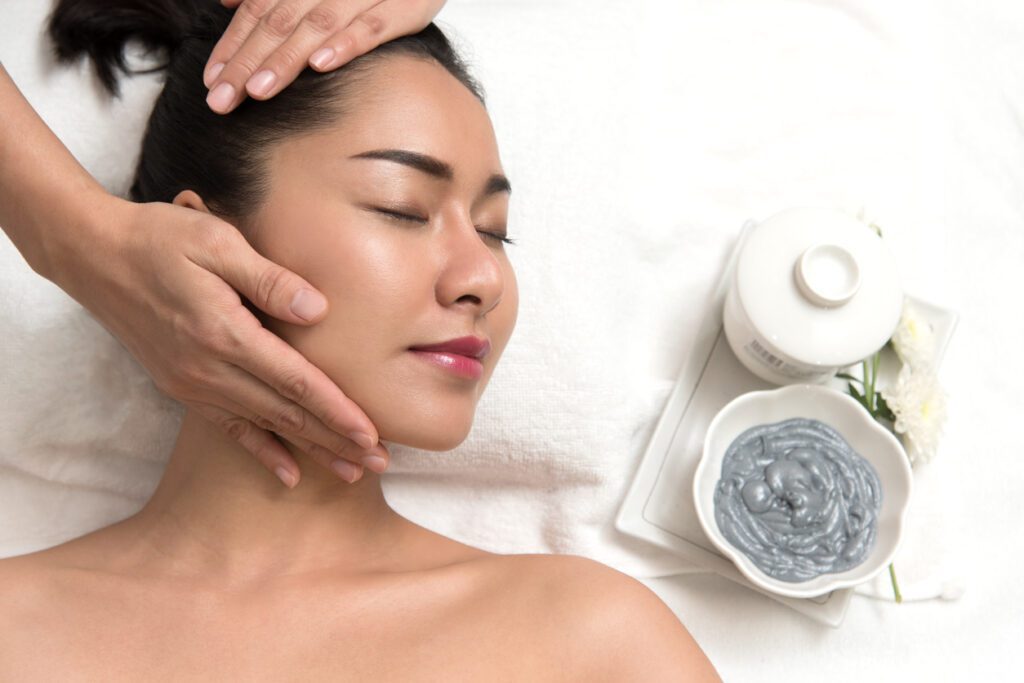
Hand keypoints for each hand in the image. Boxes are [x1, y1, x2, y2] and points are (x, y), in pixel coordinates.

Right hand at [53, 196, 387, 487]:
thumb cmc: (159, 238)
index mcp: (224, 334)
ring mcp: (193, 384)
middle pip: (287, 415)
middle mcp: (208, 369)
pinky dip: (262, 452)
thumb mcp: (215, 241)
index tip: (371, 434)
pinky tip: (288, 474)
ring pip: (265, 427)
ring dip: (311, 451)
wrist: (92, 256)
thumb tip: (317, 311)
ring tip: (351, 473)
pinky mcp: (182, 387)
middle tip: (379, 462)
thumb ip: (269, 278)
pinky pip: (230, 428)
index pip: (295, 382)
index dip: (337, 411)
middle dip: (336, 440)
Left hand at [203, 0, 446, 113]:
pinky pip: (373, 27)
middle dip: (248, 61)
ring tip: (260, 91)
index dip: (234, 45)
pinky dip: (347, 44)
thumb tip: (227, 0)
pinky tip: (321, 65)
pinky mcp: (406, 5)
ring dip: (287, 58)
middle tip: (222, 99)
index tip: (212, 80)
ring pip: (318, 25)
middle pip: (279, 22)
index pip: (259, 11)